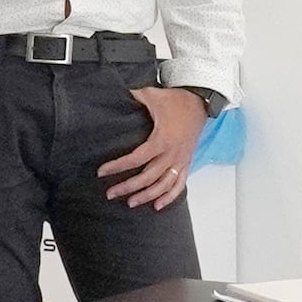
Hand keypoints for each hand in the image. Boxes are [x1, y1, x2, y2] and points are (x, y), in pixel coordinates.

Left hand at [100, 86, 202, 210]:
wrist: (199, 102)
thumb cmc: (175, 101)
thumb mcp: (151, 95)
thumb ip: (132, 98)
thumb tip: (113, 97)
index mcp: (162, 139)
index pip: (136, 158)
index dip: (118, 166)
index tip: (102, 172)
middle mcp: (172, 154)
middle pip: (147, 177)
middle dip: (127, 187)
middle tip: (110, 194)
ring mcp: (180, 160)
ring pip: (163, 185)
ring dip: (146, 196)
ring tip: (130, 203)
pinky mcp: (186, 163)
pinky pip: (179, 184)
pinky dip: (169, 197)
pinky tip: (157, 206)